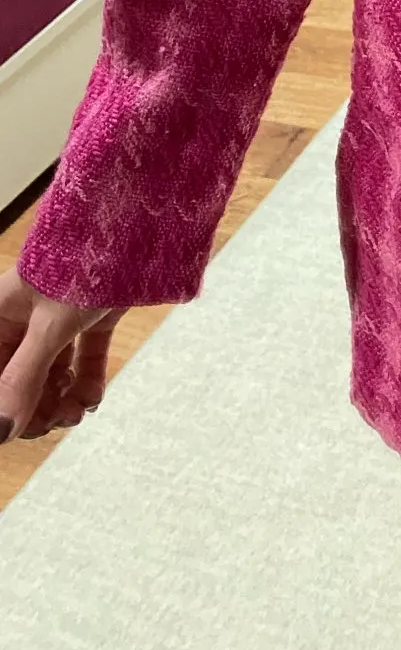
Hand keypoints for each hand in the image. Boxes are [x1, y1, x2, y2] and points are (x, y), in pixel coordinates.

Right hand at [0, 267, 122, 443]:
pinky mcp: (93, 314)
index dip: (5, 404)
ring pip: (52, 371)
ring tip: (77, 411)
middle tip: (57, 421)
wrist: (137, 218)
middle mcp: (25, 316)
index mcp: (1, 314)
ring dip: (61, 398)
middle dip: (35, 406)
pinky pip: (83, 356)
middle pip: (19, 377)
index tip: (23, 430)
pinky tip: (92, 398)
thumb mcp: (50, 324)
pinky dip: (87, 379)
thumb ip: (24, 377)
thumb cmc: (85, 259)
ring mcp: (61, 316)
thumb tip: (1, 430)